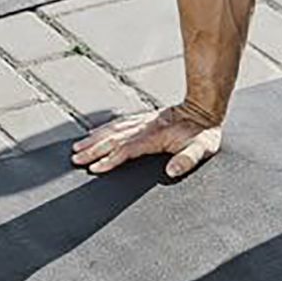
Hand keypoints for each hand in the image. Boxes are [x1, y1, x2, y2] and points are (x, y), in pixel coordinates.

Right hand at [71, 103, 222, 177]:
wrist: (206, 109)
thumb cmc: (204, 133)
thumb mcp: (202, 149)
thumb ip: (187, 160)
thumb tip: (172, 171)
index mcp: (155, 136)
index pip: (127, 149)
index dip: (111, 159)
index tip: (95, 168)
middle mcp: (145, 128)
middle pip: (114, 138)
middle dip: (93, 149)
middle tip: (75, 159)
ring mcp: (143, 122)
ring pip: (113, 130)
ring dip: (95, 139)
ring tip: (77, 148)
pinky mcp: (144, 120)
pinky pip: (119, 123)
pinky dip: (104, 128)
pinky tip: (95, 132)